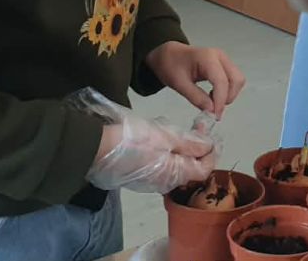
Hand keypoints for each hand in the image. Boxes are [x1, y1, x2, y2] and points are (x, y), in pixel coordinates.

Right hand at [67, 87, 215, 193]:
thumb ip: (189, 143)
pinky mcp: (138, 174)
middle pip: (190, 167)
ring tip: (173, 128)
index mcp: (174, 174)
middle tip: (194, 126)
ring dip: (180, 147)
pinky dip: (165, 150)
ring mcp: (150, 180)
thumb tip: (208, 147)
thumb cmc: (133, 140)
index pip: (204, 169)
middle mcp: (164, 182)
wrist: (95, 148)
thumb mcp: (164, 136)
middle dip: (196, 147)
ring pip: (174, 164)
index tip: (209, 133)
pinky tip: (156, 135)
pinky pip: (160, 163)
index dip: (212, 152)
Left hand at [146, 42, 245, 117]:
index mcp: (207, 58)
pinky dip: (227, 91)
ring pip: (238, 80)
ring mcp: (224, 60)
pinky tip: (213, 95)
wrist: (168, 54)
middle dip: (227, 97)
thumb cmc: (170, 65)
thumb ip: (196, 97)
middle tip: (213, 110)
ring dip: (229, 95)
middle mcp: (220, 57)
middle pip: (236, 79)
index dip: (220, 100)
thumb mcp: (179, 84)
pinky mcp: (224, 65)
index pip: (221, 81)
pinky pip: (233, 79)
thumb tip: (211, 111)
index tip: (215, 115)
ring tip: (212, 102)